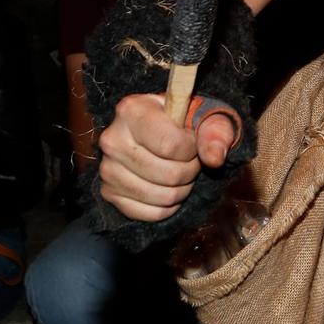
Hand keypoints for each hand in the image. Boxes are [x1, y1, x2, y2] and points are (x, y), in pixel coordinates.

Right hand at [97, 92, 241, 222]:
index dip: (192, 150)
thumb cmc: (183, 121)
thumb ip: (215, 131)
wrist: (160, 132)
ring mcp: (107, 169)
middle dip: (190, 171)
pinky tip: (170, 188)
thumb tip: (214, 158)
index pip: (170, 145)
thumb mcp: (205, 115)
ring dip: (182, 190)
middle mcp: (112, 139)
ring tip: (181, 172)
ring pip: (161, 196)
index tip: (193, 143)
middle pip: (168, 175)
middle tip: (191, 161)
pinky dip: (169, 207)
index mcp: (131, 110)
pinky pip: (150, 213)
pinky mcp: (109, 193)